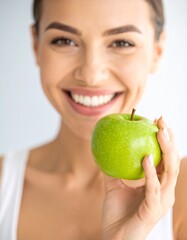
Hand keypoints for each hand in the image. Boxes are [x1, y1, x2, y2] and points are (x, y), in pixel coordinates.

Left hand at [102, 117, 179, 239]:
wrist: (114, 238)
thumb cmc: (118, 214)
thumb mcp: (114, 186)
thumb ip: (113, 170)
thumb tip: (105, 151)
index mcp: (157, 185)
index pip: (164, 159)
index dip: (164, 140)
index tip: (157, 121)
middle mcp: (164, 191)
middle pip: (171, 161)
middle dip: (169, 139)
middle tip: (161, 120)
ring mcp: (161, 200)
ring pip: (169, 172)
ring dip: (165, 150)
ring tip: (160, 132)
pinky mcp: (154, 209)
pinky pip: (154, 188)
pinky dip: (150, 172)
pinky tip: (145, 157)